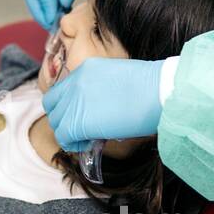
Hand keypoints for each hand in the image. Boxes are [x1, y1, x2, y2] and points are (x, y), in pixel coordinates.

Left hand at [42, 57, 165, 151]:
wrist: (160, 92)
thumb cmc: (151, 88)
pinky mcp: (76, 121)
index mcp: (86, 68)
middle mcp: (75, 82)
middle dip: (63, 119)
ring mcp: (74, 100)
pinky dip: (72, 143)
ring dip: (68, 132)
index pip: (61, 90)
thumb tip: (96, 113)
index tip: (79, 116)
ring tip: (86, 138)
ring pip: (56, 122)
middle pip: (53, 105)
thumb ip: (100, 92)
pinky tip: (88, 144)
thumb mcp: (118, 81)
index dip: (67, 106)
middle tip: (80, 130)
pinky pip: (64, 136)